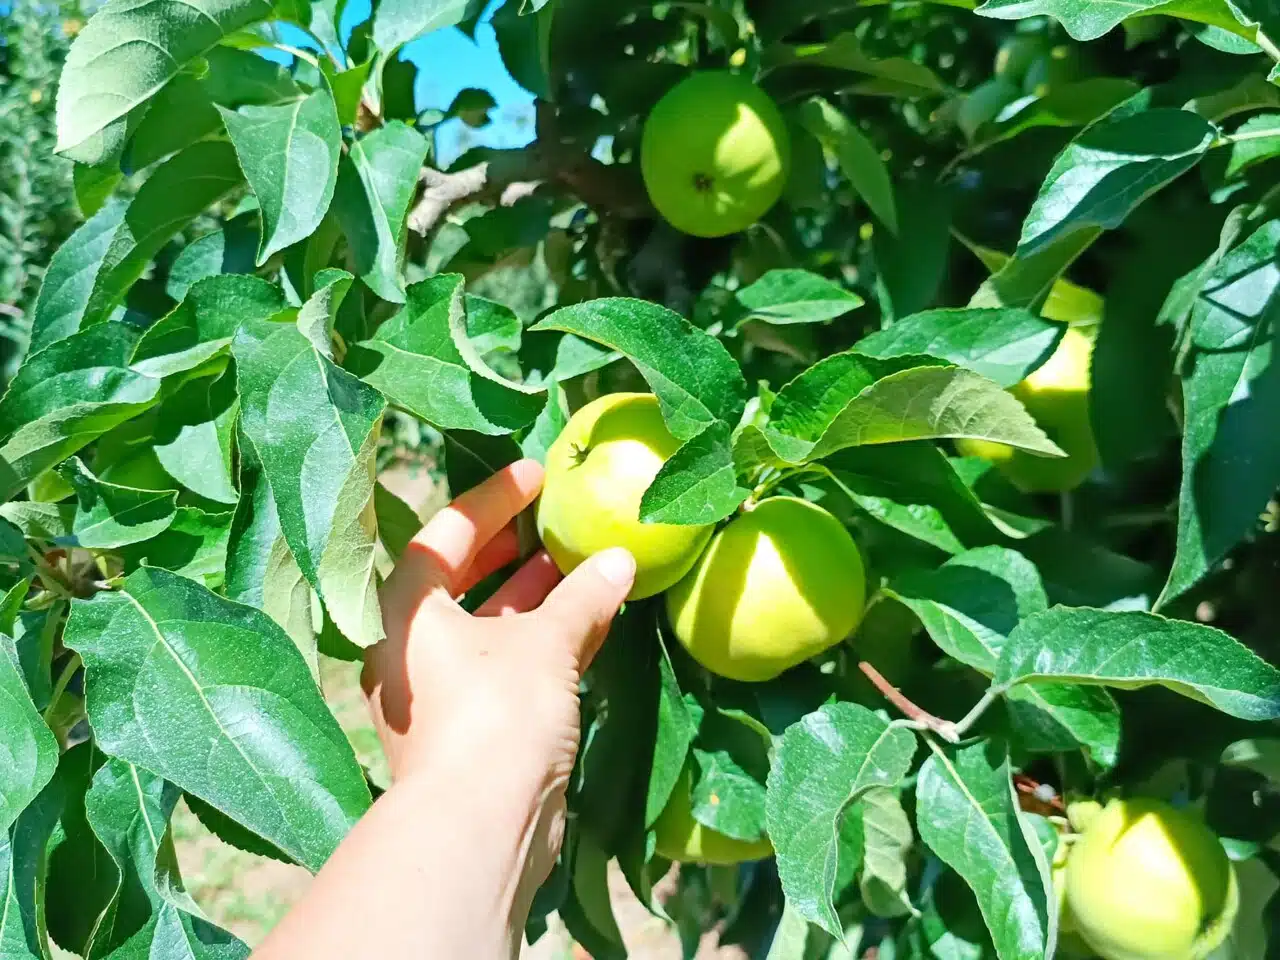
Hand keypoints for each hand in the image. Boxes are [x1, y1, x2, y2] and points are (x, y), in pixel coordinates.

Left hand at [362, 459, 634, 903]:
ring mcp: (438, 690)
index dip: (495, 498)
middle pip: (461, 578)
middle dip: (512, 547)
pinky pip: (505, 664)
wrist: (481, 826)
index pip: (448, 532)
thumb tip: (619, 559)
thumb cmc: (496, 715)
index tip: (537, 473)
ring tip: (581, 562)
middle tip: (555, 517)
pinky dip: (542, 640)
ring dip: (534, 595)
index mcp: (406, 610)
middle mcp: (410, 646)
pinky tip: (589, 621)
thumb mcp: (546, 643)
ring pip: (488, 625)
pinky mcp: (468, 728)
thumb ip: (582, 595)